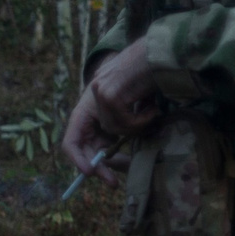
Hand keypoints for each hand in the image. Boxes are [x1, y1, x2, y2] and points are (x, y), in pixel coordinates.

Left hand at [59, 39, 161, 186]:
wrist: (161, 53)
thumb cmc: (151, 80)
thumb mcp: (131, 107)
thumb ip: (119, 128)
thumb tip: (110, 161)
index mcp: (91, 101)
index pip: (73, 136)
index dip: (78, 158)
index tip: (90, 175)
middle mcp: (90, 97)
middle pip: (80, 140)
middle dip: (97, 164)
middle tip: (110, 182)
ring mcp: (97, 94)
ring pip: (113, 131)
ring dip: (136, 129)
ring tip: (150, 113)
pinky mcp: (109, 94)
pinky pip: (125, 124)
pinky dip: (143, 120)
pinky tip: (151, 105)